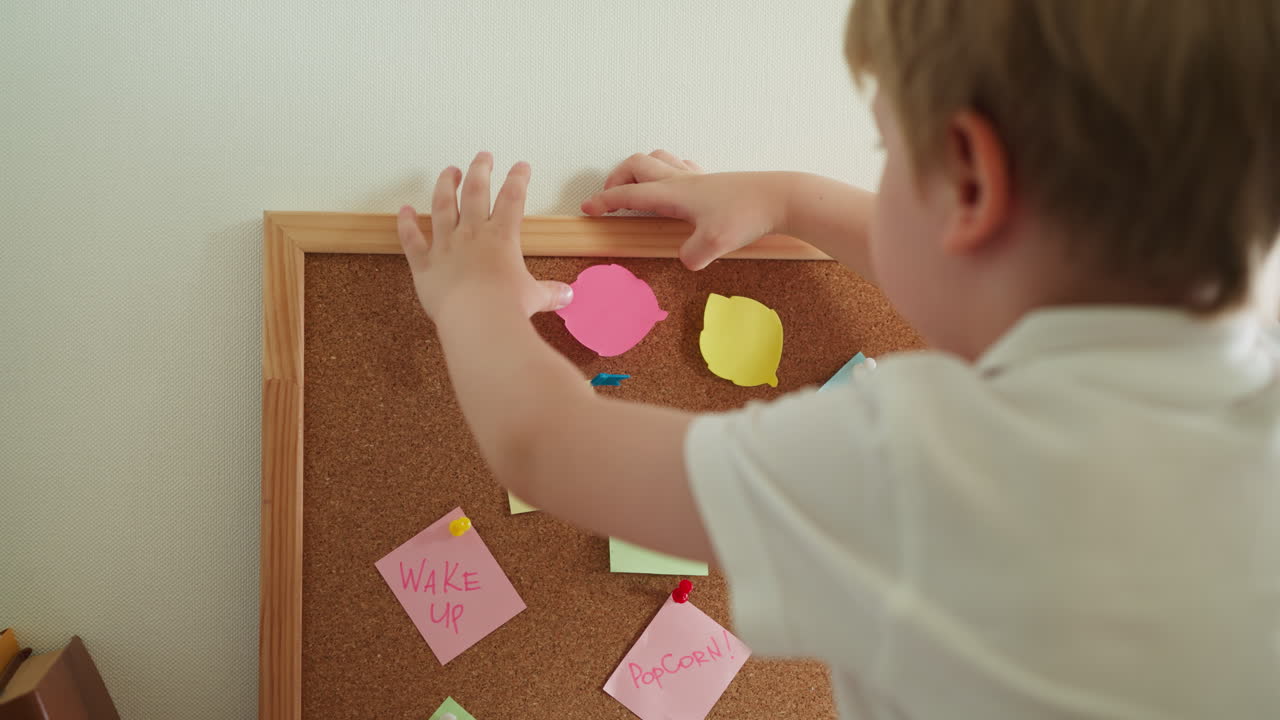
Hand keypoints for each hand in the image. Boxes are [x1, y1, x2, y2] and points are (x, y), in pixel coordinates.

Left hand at [398, 152, 573, 321]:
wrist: (478, 321)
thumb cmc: (508, 308)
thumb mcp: (534, 297)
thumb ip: (549, 293)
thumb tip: (567, 295)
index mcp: (502, 237)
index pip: (513, 198)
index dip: (518, 179)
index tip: (521, 166)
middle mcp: (472, 234)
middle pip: (476, 191)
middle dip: (480, 170)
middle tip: (483, 156)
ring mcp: (446, 245)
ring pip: (442, 206)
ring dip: (446, 185)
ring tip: (450, 171)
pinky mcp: (425, 264)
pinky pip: (412, 239)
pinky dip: (406, 224)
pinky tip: (404, 210)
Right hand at [580, 150, 786, 269]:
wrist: (782, 197)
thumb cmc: (747, 216)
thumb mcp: (714, 244)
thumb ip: (691, 255)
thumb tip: (684, 260)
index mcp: (673, 193)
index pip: (629, 195)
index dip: (604, 202)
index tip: (587, 209)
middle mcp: (681, 179)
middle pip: (636, 166)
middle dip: (616, 180)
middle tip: (609, 199)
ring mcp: (697, 177)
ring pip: (657, 159)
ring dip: (639, 170)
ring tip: (635, 189)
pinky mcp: (713, 180)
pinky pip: (679, 165)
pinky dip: (665, 171)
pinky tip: (673, 187)